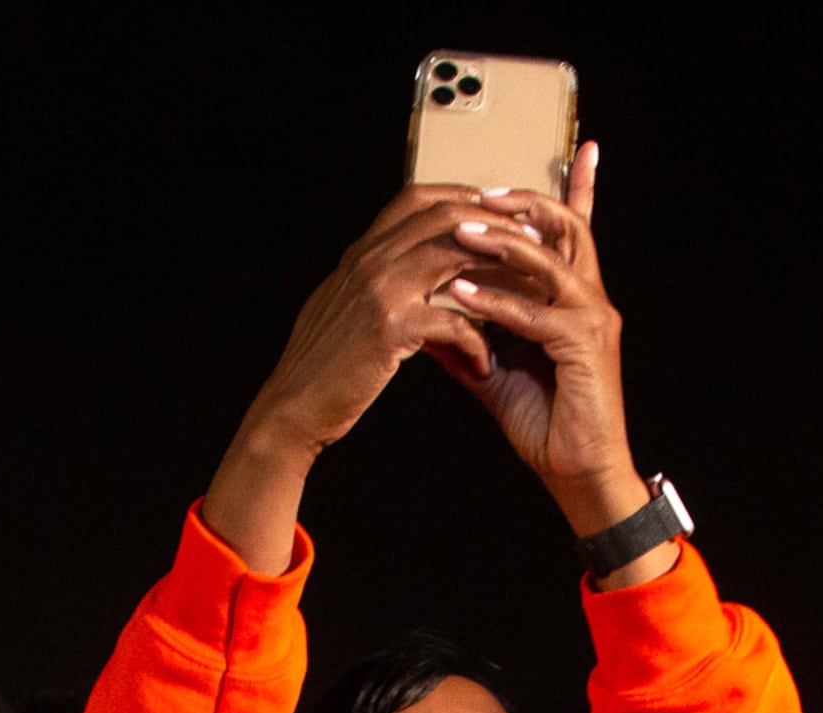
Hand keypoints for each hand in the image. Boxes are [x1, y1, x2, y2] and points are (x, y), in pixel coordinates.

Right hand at [233, 186, 507, 472]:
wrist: (292, 407)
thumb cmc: (323, 366)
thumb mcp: (346, 308)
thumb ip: (374, 282)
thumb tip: (408, 271)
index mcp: (362, 253)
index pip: (416, 200)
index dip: (461, 196)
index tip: (496, 209)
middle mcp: (370, 261)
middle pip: (443, 216)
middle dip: (493, 223)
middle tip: (530, 240)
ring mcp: (379, 290)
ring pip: (453, 255)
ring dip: (496, 269)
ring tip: (527, 291)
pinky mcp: (389, 328)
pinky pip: (450, 320)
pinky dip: (475, 340)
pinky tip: (485, 362)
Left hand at [425, 146, 653, 544]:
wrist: (578, 474)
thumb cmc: (546, 425)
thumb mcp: (494, 372)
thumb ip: (467, 338)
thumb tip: (425, 317)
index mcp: (574, 299)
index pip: (575, 233)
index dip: (578, 189)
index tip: (578, 149)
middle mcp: (590, 299)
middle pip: (565, 226)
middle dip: (522, 203)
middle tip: (476, 195)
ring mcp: (592, 318)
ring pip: (550, 260)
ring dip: (502, 242)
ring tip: (459, 231)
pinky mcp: (584, 345)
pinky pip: (535, 313)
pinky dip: (496, 301)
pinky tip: (460, 292)